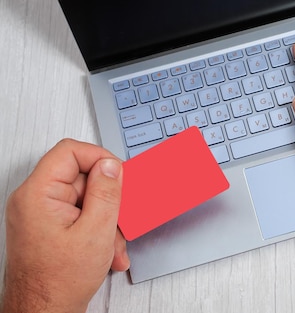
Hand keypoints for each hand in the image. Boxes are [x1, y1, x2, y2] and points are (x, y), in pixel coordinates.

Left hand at [2, 139, 128, 312]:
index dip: (100, 158)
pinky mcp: (49, 225)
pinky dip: (98, 229)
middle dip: (108, 200)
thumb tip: (111, 165)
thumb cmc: (58, 282)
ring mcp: (41, 213)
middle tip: (120, 215)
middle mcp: (34, 200)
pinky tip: (107, 250)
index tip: (119, 174)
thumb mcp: (96, 231)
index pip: (70, 152)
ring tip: (113, 244)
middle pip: (81, 177)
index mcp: (38, 194)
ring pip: (86, 198)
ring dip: (106, 220)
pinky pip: (80, 214)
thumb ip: (107, 192)